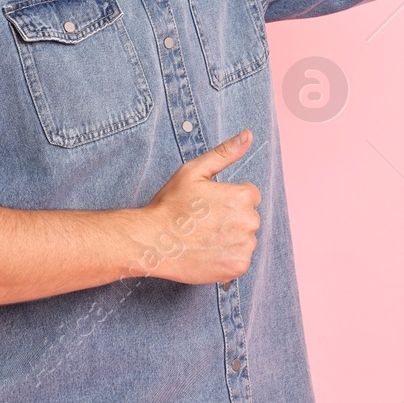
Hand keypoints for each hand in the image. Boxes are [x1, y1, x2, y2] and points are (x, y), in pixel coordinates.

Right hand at [130, 129, 260, 283]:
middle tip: (203, 222)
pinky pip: (240, 259)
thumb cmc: (171, 204)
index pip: (250, 195)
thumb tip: (248, 135)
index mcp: (243, 196)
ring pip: (245, 239)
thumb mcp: (194, 171)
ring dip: (230, 238)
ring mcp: (244, 247)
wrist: (153, 241)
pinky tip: (207, 252)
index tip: (208, 205)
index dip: (228, 198)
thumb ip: (225, 153)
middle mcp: (249, 222)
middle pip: (249, 217)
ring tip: (203, 238)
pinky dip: (227, 257)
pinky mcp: (238, 267)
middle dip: (231, 218)